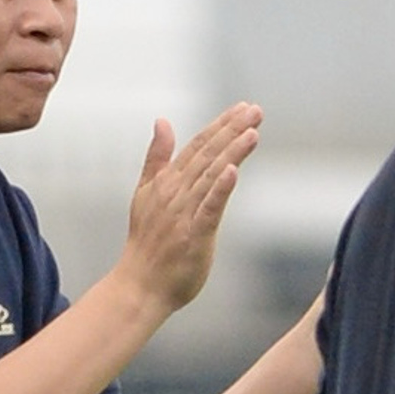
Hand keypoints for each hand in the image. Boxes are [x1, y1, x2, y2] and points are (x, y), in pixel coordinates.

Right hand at [114, 102, 263, 318]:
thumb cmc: (146, 244)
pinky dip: (220, 189)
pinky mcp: (194, 236)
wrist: (139, 286)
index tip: (242, 107)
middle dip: (231, 131)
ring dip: (231, 152)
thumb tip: (162, 121)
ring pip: (211, 176)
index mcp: (166, 182)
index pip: (197, 146)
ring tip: (252, 131)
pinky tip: (233, 171)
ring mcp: (184, 214)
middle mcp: (175, 193)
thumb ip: (157, 157)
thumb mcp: (145, 192)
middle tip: (255, 110)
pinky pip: (209, 209)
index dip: (220, 125)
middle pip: (207, 155)